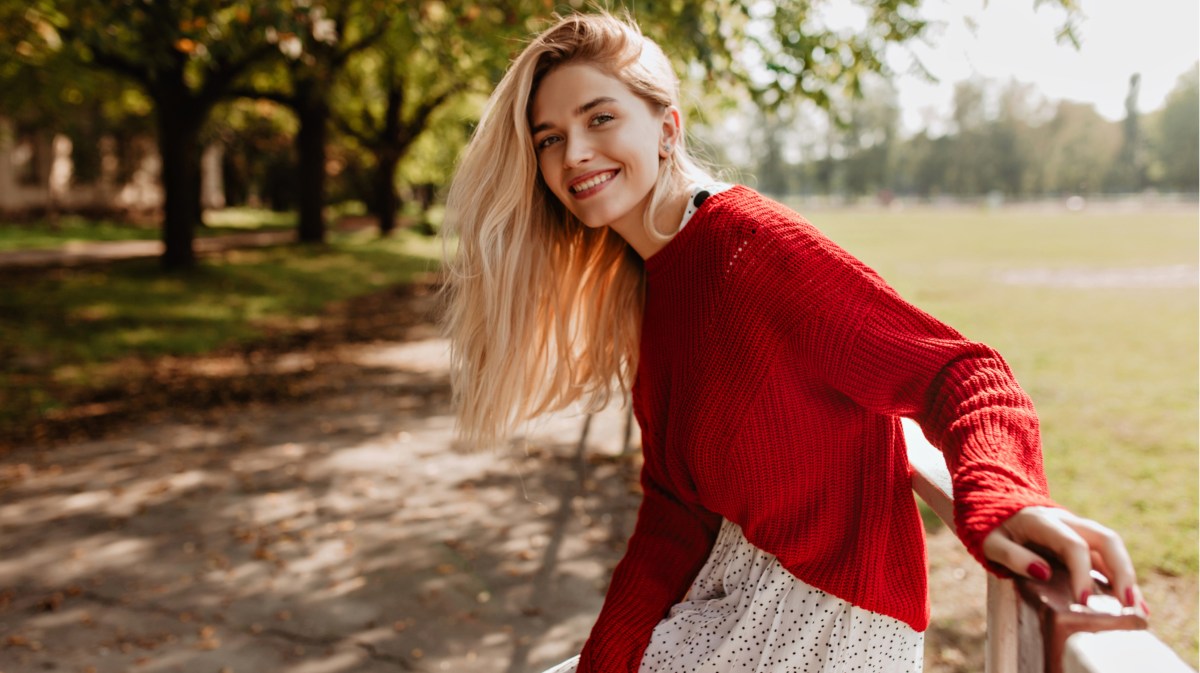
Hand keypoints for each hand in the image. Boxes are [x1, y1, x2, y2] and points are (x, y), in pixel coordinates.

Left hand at [982, 506, 1149, 615]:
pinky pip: (1107, 557)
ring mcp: (1078, 530)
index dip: (1082, 572)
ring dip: (1127, 576)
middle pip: (1106, 540)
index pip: (1073, 545)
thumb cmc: (992, 528)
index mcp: (1044, 521)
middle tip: (1127, 604)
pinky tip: (1134, 602)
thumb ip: (1013, 555)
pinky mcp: (1083, 541)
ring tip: (1137, 608)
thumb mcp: (990, 542)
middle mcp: (1068, 522)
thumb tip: (1043, 572)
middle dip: (1121, 571)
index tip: (1083, 601)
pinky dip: (1122, 577)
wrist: (996, 506)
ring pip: (1112, 548)